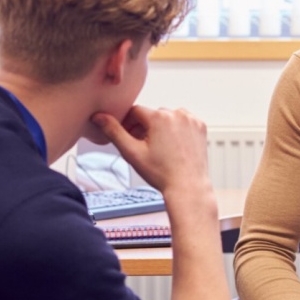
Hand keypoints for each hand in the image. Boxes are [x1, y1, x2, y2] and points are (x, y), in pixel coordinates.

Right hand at [92, 106, 211, 196]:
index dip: (128, 124)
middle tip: (142, 147)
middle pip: (152, 115)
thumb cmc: (161, 174)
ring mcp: (191, 120)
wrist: (188, 187)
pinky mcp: (200, 126)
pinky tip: (173, 146)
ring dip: (161, 127)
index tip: (128, 137)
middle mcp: (177, 113)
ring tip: (159, 148)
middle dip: (144, 127)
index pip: (135, 112)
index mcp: (159, 117)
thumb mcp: (132, 153)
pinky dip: (176, 130)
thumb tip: (98, 116)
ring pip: (167, 117)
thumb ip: (114, 132)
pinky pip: (183, 122)